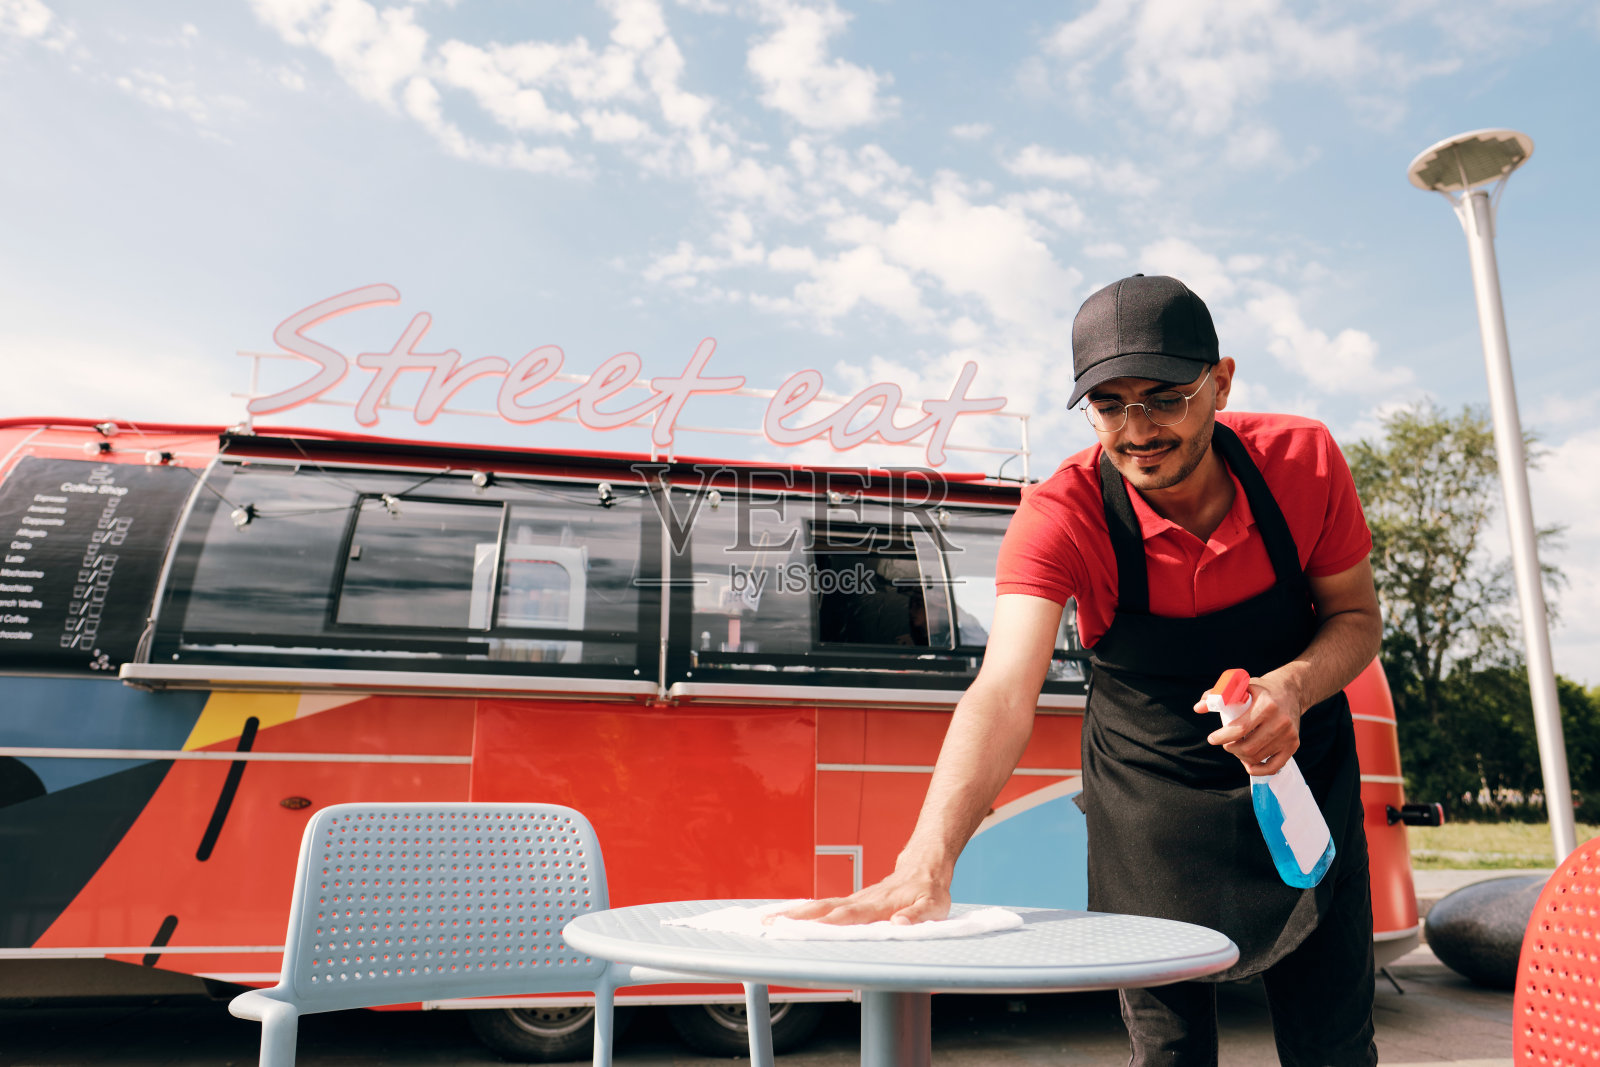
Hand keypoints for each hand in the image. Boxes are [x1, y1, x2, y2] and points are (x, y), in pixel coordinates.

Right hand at [771, 866, 951, 925]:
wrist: (923, 866)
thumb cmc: (929, 890)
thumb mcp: (934, 906)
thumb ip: (917, 916)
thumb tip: (899, 923)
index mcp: (879, 905)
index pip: (849, 915)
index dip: (829, 923)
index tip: (809, 929)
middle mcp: (862, 900)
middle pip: (825, 908)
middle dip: (798, 917)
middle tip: (772, 923)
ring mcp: (855, 899)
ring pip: (821, 905)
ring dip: (794, 913)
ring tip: (769, 920)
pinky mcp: (852, 901)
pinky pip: (825, 906)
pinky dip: (805, 911)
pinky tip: (788, 916)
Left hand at [1192, 673, 1302, 775]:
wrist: (1292, 691)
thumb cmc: (1261, 690)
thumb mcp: (1241, 686)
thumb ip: (1217, 695)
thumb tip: (1198, 708)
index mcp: (1266, 705)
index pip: (1240, 728)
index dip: (1223, 737)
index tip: (1212, 739)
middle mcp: (1280, 721)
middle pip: (1248, 747)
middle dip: (1231, 748)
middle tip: (1226, 744)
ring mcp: (1289, 735)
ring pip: (1258, 757)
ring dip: (1241, 757)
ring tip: (1237, 748)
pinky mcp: (1294, 745)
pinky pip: (1274, 766)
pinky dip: (1258, 770)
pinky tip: (1248, 764)